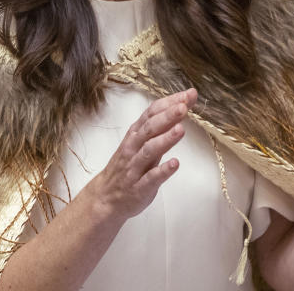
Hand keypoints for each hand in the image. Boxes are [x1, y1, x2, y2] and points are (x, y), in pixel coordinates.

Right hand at [86, 88, 197, 221]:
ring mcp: (135, 168)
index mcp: (135, 134)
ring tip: (181, 130)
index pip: (152, 113)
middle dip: (167, 116)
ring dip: (165, 140)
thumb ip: (159, 127)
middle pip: (150, 129)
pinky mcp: (139, 188)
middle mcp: (133, 148)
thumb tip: (181, 106)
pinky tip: (175, 164)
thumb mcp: (140, 143)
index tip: (188, 95)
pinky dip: (162, 171)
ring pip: (149, 151)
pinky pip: (150, 178)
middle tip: (184, 106)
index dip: (169, 103)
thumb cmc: (127, 166)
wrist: (105, 198)